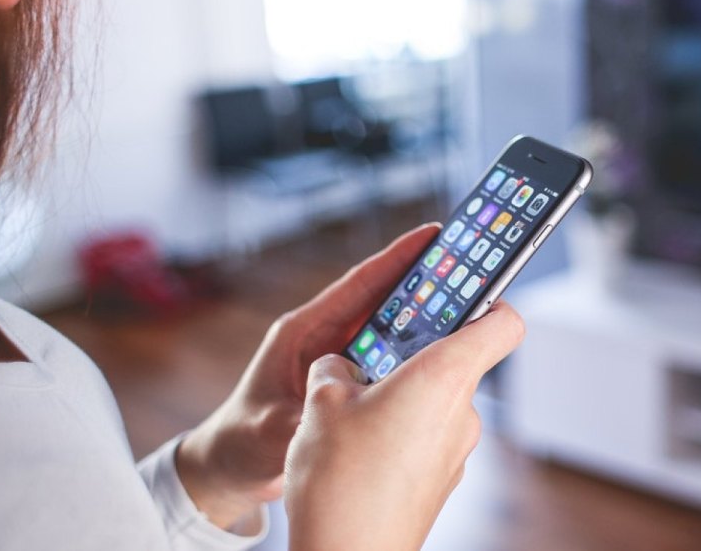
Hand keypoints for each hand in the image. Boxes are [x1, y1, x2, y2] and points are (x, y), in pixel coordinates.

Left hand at [174, 224, 441, 529]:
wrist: (230, 466)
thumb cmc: (240, 441)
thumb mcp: (269, 431)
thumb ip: (301, 420)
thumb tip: (335, 415)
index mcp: (303, 332)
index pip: (357, 285)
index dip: (395, 258)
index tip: (432, 235)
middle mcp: (323, 337)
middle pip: (382, 300)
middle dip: (423, 283)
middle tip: (468, 267)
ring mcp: (337, 358)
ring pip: (389, 328)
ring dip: (424, 318)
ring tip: (470, 306)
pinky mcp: (346, 380)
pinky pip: (387, 359)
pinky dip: (414, 353)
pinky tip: (444, 356)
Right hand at [284, 301, 525, 550]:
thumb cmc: (340, 481)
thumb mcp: (320, 404)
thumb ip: (335, 369)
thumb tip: (340, 367)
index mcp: (443, 377)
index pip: (503, 322)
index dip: (490, 299)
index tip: (464, 290)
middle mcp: (462, 411)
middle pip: (457, 360)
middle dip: (415, 353)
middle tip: (373, 353)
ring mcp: (457, 450)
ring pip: (436, 401)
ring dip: (401, 395)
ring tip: (352, 409)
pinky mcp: (442, 480)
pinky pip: (427, 437)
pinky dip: (401, 431)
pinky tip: (360, 447)